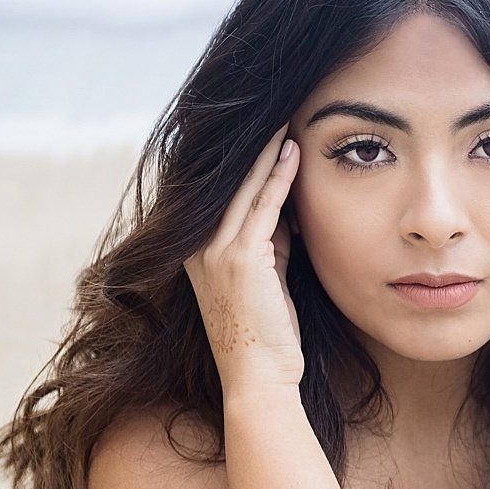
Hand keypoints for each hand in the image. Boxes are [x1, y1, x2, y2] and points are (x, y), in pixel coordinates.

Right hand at [185, 124, 305, 390]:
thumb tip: (284, 206)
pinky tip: (292, 152)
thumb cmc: (267, 334)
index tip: (265, 129)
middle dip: (251, 146)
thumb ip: (269, 241)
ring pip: (243, 188)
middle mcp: (198, 248)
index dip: (242, 161)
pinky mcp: (241, 261)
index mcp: (197, 251)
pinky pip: (262, 208)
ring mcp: (215, 253)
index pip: (221, 194)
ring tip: (284, 119)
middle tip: (273, 110)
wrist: (261, 378)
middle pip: (226, 183)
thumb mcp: (265, 277)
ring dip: (266, 151)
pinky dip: (278, 177)